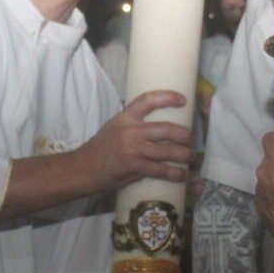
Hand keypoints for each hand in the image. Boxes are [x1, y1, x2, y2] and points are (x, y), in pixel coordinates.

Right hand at [78, 90, 192, 192]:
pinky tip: (182, 175)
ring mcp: (133, 149)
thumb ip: (132, 122)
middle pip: (166, 128)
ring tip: (190, 157)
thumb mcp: (113, 127)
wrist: (83, 169)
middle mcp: (131, 131)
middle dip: (184, 135)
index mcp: (125, 117)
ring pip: (167, 150)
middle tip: (191, 139)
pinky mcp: (135, 167)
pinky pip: (161, 170)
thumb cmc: (100, 148)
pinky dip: (175, 173)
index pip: (148, 100)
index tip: (183, 99)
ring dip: (184, 155)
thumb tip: (153, 120)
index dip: (168, 97)